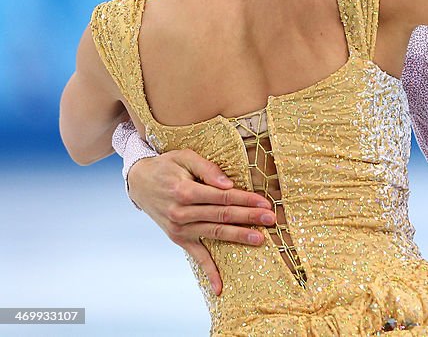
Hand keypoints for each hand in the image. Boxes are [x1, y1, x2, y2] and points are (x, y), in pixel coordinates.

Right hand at [128, 149, 273, 294]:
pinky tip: (220, 287)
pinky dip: (209, 272)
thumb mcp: (185, 157)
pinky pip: (196, 256)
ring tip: (260, 239)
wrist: (139, 182)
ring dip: (238, 236)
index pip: (223, 197)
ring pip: (215, 233)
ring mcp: (179, 229)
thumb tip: (228, 184)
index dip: (245, 200)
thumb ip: (207, 169)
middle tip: (271, 219)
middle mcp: (181, 213)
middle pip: (222, 216)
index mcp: (185, 191)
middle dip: (249, 218)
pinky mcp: (178, 238)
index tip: (265, 203)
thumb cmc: (167, 166)